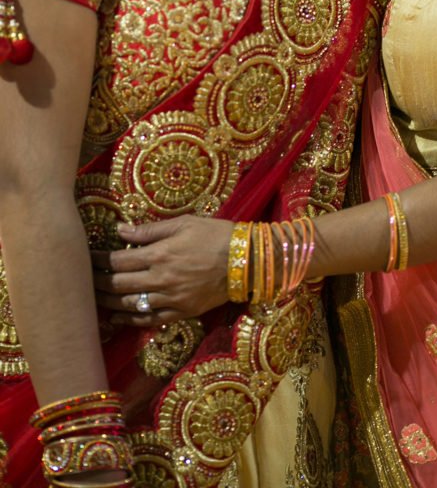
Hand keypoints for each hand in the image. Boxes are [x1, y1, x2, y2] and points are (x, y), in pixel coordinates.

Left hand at [91, 215, 232, 325]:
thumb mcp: (183, 224)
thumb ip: (149, 230)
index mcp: (160, 254)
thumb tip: (120, 230)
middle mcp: (161, 279)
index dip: (98, 260)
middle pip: (118, 285)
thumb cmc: (215, 234)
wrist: (246, 261)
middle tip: (82, 279)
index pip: (118, 261)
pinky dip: (130, 319)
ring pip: (130, 305)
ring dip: (108, 302)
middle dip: (97, 282)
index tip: (86, 257)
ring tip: (93, 298)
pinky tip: (117, 315)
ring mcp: (170, 299)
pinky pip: (149, 319)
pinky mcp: (181, 312)